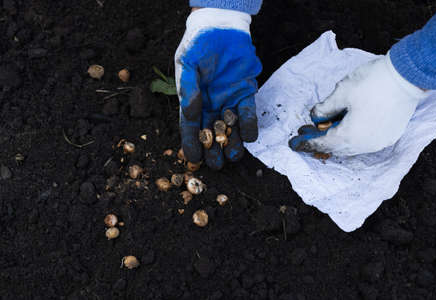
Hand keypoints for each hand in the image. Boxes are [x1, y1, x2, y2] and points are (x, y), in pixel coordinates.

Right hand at [175, 8, 261, 169]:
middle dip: (214, 150)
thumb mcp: (186, 64)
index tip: (193, 160)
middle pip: (212, 133)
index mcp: (193, 101)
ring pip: (231, 128)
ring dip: (233, 143)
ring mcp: (229, 100)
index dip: (191, 144)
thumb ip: (187, 88)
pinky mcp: (246, 92)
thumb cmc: (198, 45)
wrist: (221, 27)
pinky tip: (249, 136)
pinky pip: (248, 112)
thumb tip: (190, 113)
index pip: (190, 127)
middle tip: (216, 165)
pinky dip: (249, 124)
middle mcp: (211, 104)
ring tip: (234, 156)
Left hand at [289, 54, 426, 155]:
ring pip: (350, 147)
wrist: (407, 76)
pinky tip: (344, 127)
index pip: (322, 144)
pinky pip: (364, 142)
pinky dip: (350, 138)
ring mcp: (378, 142)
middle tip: (306, 132)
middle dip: (319, 141)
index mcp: (350, 136)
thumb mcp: (341, 93)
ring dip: (335, 140)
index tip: (293, 143)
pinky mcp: (388, 136)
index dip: (306, 142)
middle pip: (336, 148)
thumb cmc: (373, 82)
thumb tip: (315, 117)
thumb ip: (324, 108)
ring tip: (324, 128)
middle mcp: (365, 145)